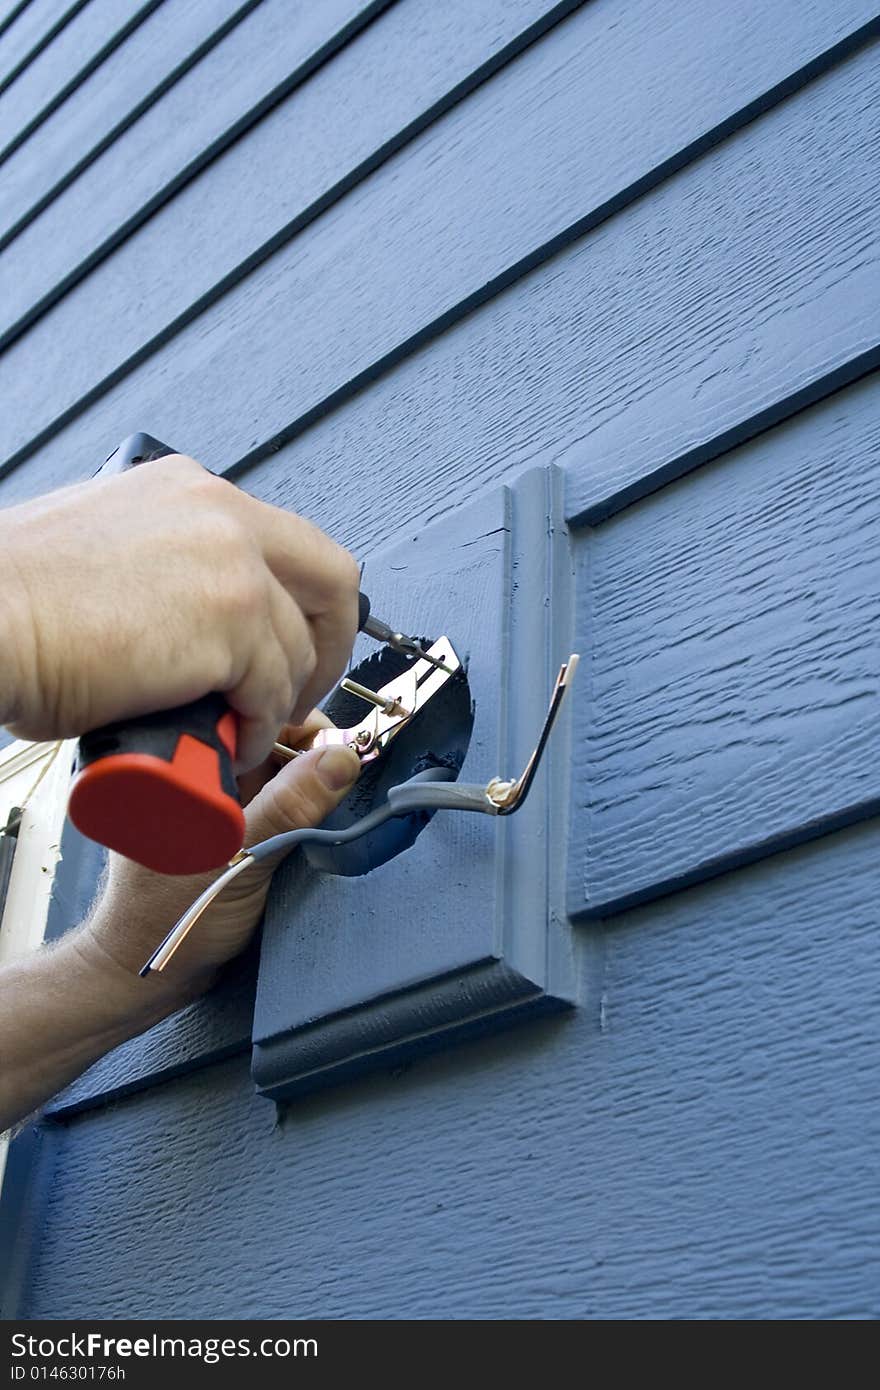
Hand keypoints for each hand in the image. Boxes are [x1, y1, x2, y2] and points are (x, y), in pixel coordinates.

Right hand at [0, 457, 359, 768]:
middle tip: (300, 693)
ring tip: (245, 731)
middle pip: (329, 581)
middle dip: (328, 646)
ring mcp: (233, 567)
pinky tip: (230, 744)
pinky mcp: (230, 623)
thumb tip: (183, 601)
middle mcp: (222, 516)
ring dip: (279, 701)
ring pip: (298, 649)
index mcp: (191, 491)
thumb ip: (161, 560)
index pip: (288, 542)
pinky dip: (257, 729)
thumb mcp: (104, 545)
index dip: (302, 604)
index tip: (292, 643)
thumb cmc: (14, 597)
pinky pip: (271, 692)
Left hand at [77, 713, 360, 997]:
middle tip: (344, 780)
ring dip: (312, 783)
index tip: (340, 752)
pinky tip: (317, 821)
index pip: (256, 718)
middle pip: (276, 740)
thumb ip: (290, 809)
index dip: (302, 727)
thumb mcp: (238, 859)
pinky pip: (279, 799)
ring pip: (282, 769)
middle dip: (314, 756)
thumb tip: (341, 758)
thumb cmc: (169, 916)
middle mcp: (203, 771)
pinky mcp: (235, 823)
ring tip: (334, 803)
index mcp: (186, 761)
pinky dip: (304, 806)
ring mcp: (220, 798)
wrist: (148, 972)